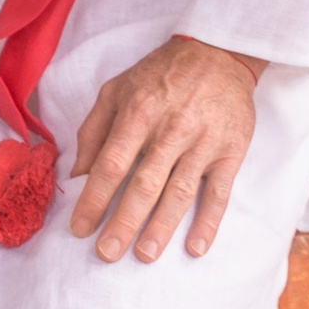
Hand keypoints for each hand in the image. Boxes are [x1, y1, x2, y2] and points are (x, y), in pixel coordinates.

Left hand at [67, 35, 263, 263]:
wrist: (219, 53)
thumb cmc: (161, 74)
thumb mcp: (117, 89)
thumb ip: (94, 130)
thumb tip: (78, 174)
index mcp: (138, 113)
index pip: (111, 163)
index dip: (93, 198)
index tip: (79, 228)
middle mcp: (170, 130)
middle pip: (144, 184)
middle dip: (123, 222)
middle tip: (107, 253)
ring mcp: (203, 143)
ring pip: (179, 192)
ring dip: (161, 227)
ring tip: (144, 255)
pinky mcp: (230, 152)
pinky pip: (219, 192)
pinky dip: (209, 221)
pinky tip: (195, 247)